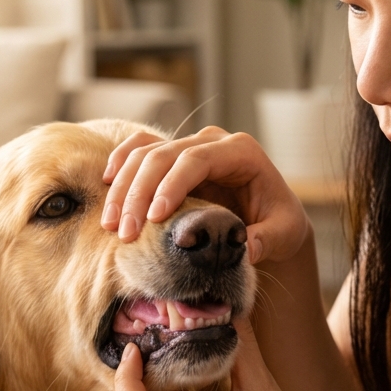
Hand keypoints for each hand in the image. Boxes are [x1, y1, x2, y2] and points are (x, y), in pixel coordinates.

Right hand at [100, 126, 309, 265]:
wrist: (272, 214)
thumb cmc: (279, 221)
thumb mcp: (284, 232)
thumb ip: (266, 239)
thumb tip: (243, 249)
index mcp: (241, 152)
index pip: (197, 159)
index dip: (172, 184)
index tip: (154, 217)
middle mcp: (212, 141)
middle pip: (164, 155)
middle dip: (139, 192)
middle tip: (125, 231)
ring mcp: (189, 145)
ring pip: (146, 152)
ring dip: (124, 186)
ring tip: (111, 224)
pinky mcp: (173, 156)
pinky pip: (139, 148)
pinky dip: (121, 163)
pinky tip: (107, 185)